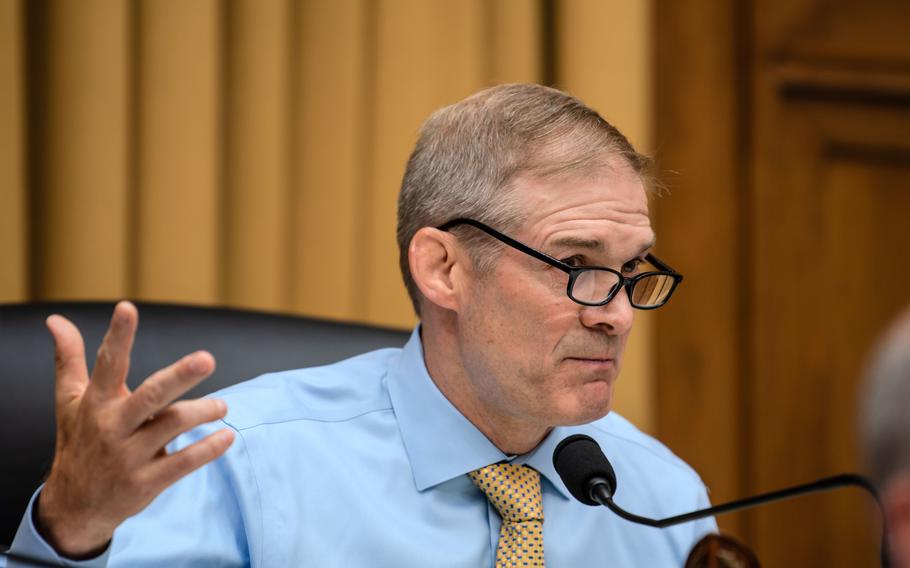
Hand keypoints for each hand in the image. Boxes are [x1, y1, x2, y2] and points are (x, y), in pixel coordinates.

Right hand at [36, 301, 234, 557]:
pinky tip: (227, 436)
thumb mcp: (70, 400)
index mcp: (96, 402)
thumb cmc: (79, 440)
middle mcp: (113, 426)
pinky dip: (207, 449)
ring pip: (172, 425)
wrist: (74, 506)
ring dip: (202, 412)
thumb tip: (56, 319)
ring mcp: (129, 456)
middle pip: (150, 396)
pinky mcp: (146, 482)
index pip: (107, 364)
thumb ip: (70, 358)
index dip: (118, 336)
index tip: (127, 307)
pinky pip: (182, 463)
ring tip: (222, 406)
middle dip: (179, 377)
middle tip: (207, 359)